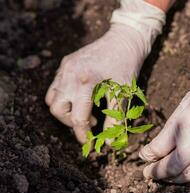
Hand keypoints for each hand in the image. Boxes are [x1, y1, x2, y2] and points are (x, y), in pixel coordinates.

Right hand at [45, 0, 164, 142]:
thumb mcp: (123, 95)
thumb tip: (109, 144)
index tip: (89, 143)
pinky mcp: (65, 63)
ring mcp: (65, 68)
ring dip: (64, 110)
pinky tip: (79, 97)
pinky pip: (55, 85)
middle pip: (57, 110)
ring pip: (52, 98)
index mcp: (86, 84)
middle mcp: (70, 75)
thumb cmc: (127, 68)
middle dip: (70, 123)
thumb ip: (115, 121)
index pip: (78, 119)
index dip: (83, 135)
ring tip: (83, 111)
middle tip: (88, 124)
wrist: (124, 40)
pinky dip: (63, 96)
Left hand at [139, 48, 189, 182]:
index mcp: (184, 125)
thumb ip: (172, 126)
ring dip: (172, 178)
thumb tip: (157, 145)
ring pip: (187, 177)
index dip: (147, 155)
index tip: (144, 156)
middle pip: (170, 168)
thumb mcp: (187, 103)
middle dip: (155, 172)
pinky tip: (185, 172)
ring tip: (165, 175)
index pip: (158, 149)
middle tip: (148, 172)